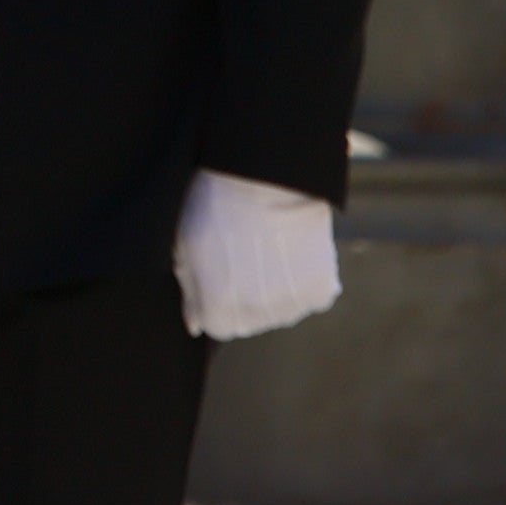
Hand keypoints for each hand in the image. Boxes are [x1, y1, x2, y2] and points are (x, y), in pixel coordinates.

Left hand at [173, 169, 339, 339]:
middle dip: (243, 298)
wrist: (265, 178)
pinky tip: (293, 252)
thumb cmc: (215, 206)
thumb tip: (195, 326)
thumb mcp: (185, 244)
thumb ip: (189, 291)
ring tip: (269, 250)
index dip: (216, 298)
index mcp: (218, 307)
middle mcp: (255, 315)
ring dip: (275, 291)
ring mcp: (291, 305)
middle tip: (245, 257)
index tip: (220, 271)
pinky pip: (311, 298)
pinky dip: (304, 281)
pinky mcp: (320, 290)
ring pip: (281, 312)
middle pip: (249, 322)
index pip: (218, 326)